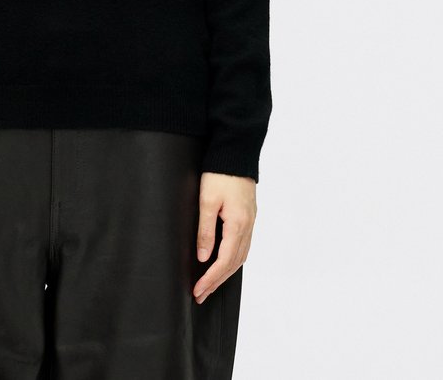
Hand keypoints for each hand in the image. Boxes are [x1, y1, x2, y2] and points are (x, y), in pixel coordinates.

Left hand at [193, 171, 255, 302]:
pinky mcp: (249, 216)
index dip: (210, 278)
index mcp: (238, 225)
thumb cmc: (219, 174)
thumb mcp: (207, 201)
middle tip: (200, 294)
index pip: (224, 261)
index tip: (197, 290)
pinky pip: (243, 246)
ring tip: (210, 284)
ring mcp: (251, 222)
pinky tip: (224, 263)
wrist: (236, 152)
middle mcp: (248, 227)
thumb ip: (205, 231)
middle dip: (217, 281)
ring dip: (225, 273)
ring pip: (240, 257)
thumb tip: (203, 258)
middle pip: (233, 263)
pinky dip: (233, 260)